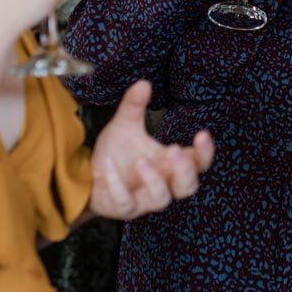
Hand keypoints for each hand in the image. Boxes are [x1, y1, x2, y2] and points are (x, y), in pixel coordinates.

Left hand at [89, 81, 213, 218]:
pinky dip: (116, 183)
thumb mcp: (125, 126)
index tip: (202, 134)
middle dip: (185, 172)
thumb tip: (143, 82)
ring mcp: (143, 199)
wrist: (86, 177)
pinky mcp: (123, 208)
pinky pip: (124, 202)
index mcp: (171, 165)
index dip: (205, 153)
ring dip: (154, 180)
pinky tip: (107, 163)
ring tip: (141, 160)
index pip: (199, 163)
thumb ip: (134, 106)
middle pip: (188, 187)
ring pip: (160, 199)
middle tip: (175, 151)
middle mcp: (163, 184)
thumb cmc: (117, 154)